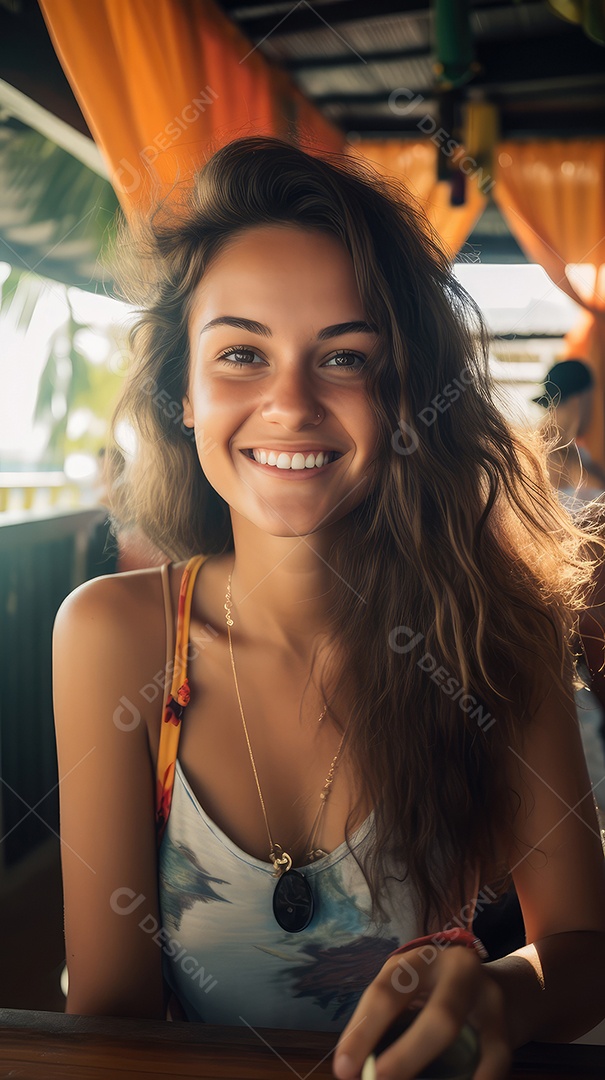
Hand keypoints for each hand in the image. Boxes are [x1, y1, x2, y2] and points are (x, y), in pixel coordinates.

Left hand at [332, 945, 511, 1079]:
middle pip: (438, 1016)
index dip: (362, 1032)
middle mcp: (457, 970)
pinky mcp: (505, 1028)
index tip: (344, 1069)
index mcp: (420, 960)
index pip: (387, 992)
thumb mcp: (410, 991)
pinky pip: (494, 1062)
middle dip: (406, 1055)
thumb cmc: (434, 992)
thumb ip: (386, 1023)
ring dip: (431, 1065)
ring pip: (468, 1038)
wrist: (492, 986)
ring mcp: (488, 997)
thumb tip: (355, 1070)